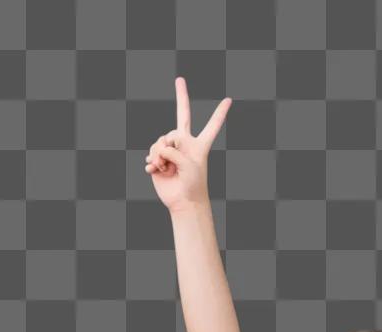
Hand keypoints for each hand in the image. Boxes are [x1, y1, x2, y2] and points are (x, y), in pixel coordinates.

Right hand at [145, 77, 230, 213]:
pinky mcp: (159, 158)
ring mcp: (171, 149)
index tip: (228, 100)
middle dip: (182, 96)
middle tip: (180, 79)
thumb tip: (158, 149)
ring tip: (166, 168)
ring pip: (160, 140)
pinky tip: (156, 171)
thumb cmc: (192, 185)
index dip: (219, 113)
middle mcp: (185, 143)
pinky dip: (153, 162)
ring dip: (159, 154)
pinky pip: (152, 152)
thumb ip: (173, 150)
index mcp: (199, 145)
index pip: (211, 126)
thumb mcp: (187, 165)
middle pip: (182, 115)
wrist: (184, 202)